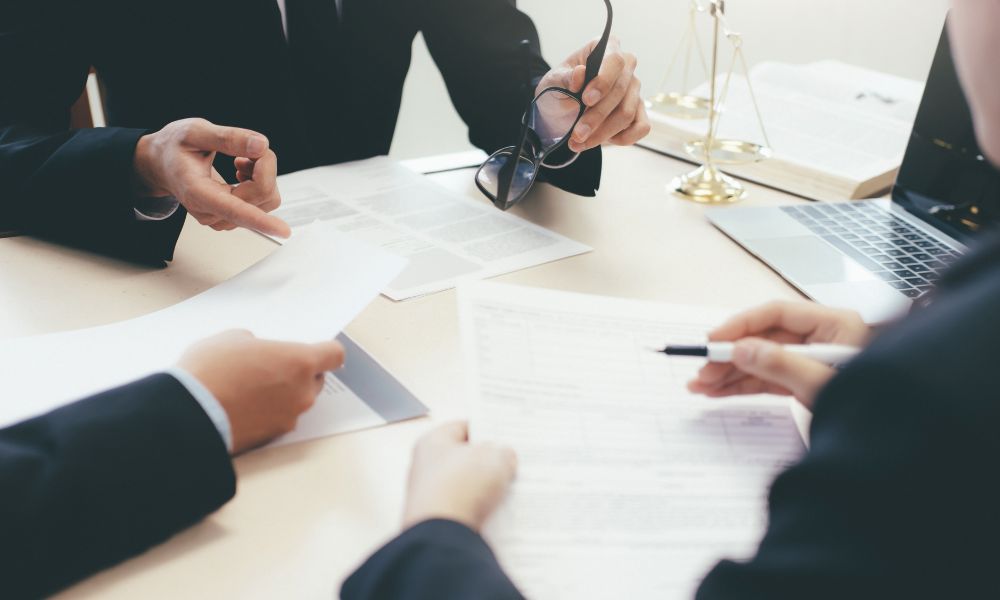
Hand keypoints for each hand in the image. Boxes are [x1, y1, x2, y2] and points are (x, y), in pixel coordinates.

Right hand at [133, 118, 290, 237]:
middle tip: (243, 149)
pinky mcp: (232, 218)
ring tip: (240, 161)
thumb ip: (227, 138)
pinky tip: (241, 173)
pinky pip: (263, 202)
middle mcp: (211, 213)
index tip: (282, 231)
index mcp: (197, 192)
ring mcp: (222, 219)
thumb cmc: (174, 148)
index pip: (233, 208)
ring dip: (262, 175)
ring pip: (267, 199)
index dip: (260, 219)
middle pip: (261, 193)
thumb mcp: (195, 132)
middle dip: (262, 165)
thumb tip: (261, 146)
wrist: (161, 164)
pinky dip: (260, 182)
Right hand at [178, 330, 344, 453]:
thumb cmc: (211, 371)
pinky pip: (278, 419)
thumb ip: (256, 343)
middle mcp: (302, 392)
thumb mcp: (232, 339)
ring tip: (249, 388)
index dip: (325, 351)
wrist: (188, 414)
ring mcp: (289, 417)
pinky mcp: (272, 437)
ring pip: (296, 401)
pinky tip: (243, 406)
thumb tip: (255, 351)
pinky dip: (267, 413)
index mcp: (299, 362)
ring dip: (282, 394)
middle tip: (270, 368)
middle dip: (298, 374)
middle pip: (315, 380)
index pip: (333, 354)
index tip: (318, 350)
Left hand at [402, 422, 516, 531]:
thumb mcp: (495, 458)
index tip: (505, 434)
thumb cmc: (460, 488)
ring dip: (489, 489)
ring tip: (512, 489)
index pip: (462, 427)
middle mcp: (426, 469)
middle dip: (490, 462)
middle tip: (513, 462)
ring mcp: (431, 498)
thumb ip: (503, 452)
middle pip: (465, 459)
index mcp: (432, 442)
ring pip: (468, 488)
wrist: (443, 537)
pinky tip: (501, 513)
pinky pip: (467, 512)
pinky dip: (483, 511)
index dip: (486, 428)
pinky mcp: (439, 523)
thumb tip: (504, 458)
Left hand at [537, 37, 649, 153]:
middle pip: (620, 91)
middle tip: (577, 134)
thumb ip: (566, 77)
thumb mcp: (553, 81)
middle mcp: (626, 66)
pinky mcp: (638, 111)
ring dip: (603, 132)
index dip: (603, 81)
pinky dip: (623, 138)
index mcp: (606, 48)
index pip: (614, 61)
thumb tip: (580, 73)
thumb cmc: (558, 88)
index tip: (586, 99)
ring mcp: (634, 89)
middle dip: (597, 116)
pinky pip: (641, 127)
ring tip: (580, 142)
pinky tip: (603, 141)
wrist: (559, 109)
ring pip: (627, 113)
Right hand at [687, 301, 869, 408]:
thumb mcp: (822, 383)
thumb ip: (780, 364)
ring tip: (700, 385)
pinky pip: (765, 379)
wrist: (895, 445)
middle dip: (730, 355)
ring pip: (759, 360)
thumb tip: (741, 350)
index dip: (742, 324)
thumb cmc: (872, 407)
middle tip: (703, 370)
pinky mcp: (802, 382)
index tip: (714, 339)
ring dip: (729, 373)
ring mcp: (809, 361)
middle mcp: (820, 338)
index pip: (777, 313)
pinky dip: (741, 386)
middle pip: (764, 338)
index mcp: (834, 324)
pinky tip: (718, 391)